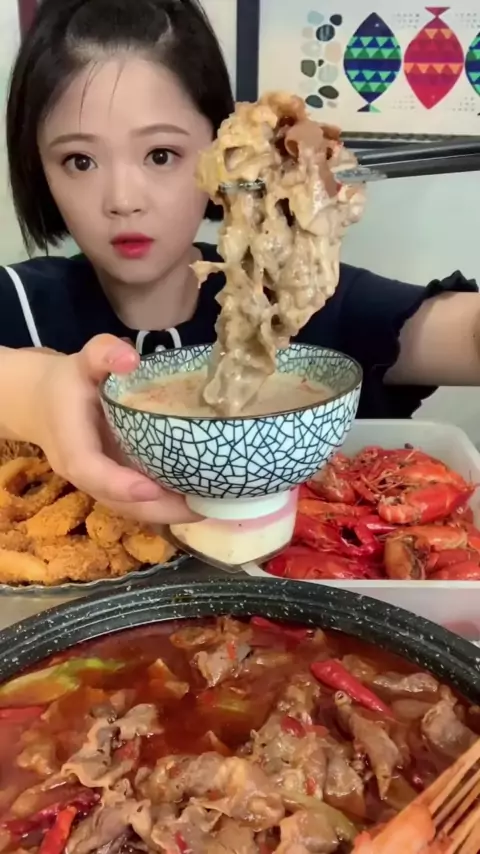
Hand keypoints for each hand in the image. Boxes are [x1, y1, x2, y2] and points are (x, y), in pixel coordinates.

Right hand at [32, 335, 199, 524]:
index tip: (152, 488)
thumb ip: (102, 353)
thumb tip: (131, 358)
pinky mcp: (114, 485)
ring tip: (211, 504)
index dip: (119, 484)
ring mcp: (99, 485)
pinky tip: (199, 497)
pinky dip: (166, 506)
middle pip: (118, 502)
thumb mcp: (82, 361)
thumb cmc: (68, 382)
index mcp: (71, 445)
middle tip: (203, 506)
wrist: (41, 402)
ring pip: (131, 508)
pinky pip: (138, 503)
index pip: (90, 471)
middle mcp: (84, 474)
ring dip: (168, 513)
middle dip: (159, 510)